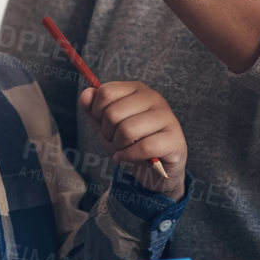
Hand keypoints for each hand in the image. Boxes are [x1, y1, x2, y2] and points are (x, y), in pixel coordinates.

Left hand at [80, 80, 185, 199]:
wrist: (156, 171)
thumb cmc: (130, 144)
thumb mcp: (106, 127)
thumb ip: (93, 110)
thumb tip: (85, 94)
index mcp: (137, 89)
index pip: (105, 92)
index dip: (96, 112)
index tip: (104, 124)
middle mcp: (154, 98)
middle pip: (113, 113)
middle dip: (108, 134)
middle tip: (116, 141)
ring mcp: (166, 117)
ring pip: (127, 130)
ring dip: (119, 147)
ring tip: (124, 149)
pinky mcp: (174, 139)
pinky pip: (143, 147)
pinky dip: (129, 157)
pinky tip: (128, 158)